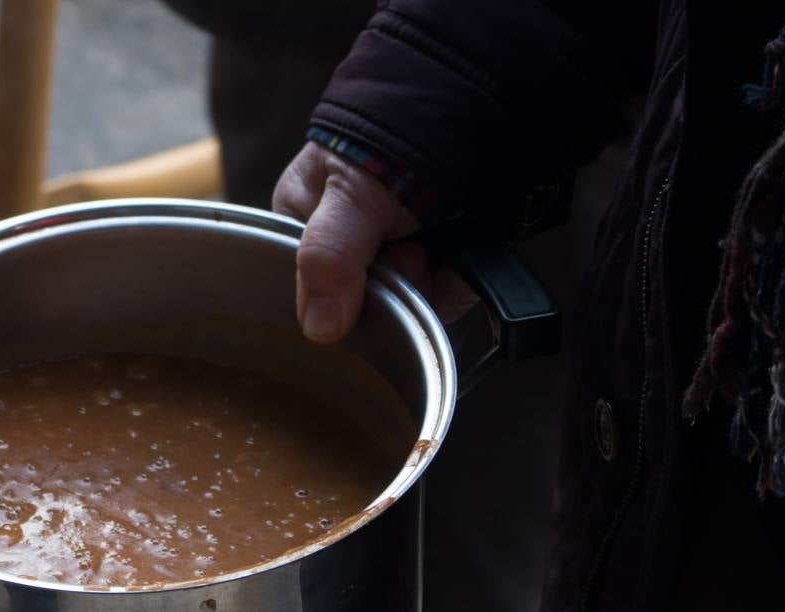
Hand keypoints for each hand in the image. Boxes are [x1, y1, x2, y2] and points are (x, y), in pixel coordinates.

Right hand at [272, 143, 478, 341]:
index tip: (371, 273)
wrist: (480, 108)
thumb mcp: (351, 195)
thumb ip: (328, 256)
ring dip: (431, 285)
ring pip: (404, 308)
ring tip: (439, 244)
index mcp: (304, 222)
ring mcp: (394, 253)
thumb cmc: (399, 134)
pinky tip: (459, 256)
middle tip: (412, 249)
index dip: (343, 294)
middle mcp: (347, 244)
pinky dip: (457, 284)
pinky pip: (442, 300)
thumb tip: (317, 329)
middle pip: (362, 304)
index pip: (312, 289)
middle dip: (395, 286)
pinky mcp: (437, 263)